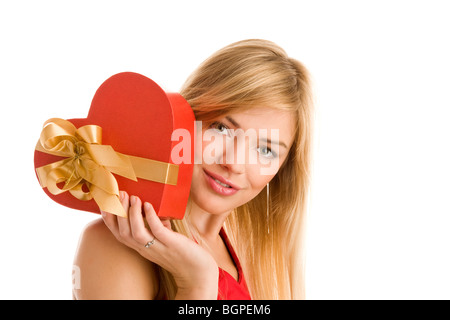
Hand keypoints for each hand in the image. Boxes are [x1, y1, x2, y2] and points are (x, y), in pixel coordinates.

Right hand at [101, 191, 218, 298]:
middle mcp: (145, 249)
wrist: (197, 271)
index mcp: (140, 247)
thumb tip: (150, 209)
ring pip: (136, 233)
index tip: (106, 203)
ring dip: (132, 214)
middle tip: (120, 194)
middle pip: (123, 232)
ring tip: (134, 197)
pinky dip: (151, 218)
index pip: (118, 234)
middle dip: (119, 212)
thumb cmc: (180, 252)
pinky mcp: (171, 244)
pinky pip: (157, 231)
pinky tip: (148, 206)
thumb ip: (155, 226)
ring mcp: (158, 247)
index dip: (109, 219)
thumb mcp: (162, 239)